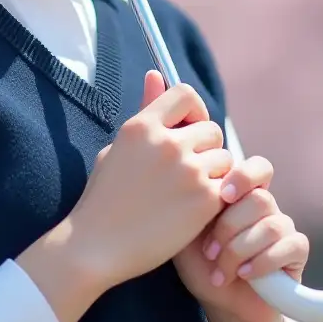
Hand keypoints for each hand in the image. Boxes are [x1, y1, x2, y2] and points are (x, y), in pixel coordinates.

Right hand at [66, 69, 233, 291]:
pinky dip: (216, 199)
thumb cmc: (102, 198)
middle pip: (211, 129)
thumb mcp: (117, 147)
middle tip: (189, 172)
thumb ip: (143, 112)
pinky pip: (226, 187)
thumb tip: (156, 74)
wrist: (95, 246)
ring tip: (189, 195)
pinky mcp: (204, 200)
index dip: (192, 111)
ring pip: (224, 158)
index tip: (187, 130)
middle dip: (205, 148)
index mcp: (142, 125)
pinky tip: (195, 213)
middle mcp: (167, 142)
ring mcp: (187, 170)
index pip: (185, 94)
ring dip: (213, 175)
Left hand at [173, 155, 308, 321]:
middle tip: (210, 252)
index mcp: (241, 194)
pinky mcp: (296, 252)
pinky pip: (290, 246)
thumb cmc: (201, 264)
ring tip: (221, 271)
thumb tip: (194, 179)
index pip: (258, 167)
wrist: (220, 303)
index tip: (223, 195)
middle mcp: (265, 206)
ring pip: (271, 225)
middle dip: (229, 228)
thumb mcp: (189, 232)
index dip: (244, 176)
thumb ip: (193, 204)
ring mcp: (283, 227)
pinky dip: (262, 263)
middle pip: (259, 199)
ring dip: (240, 251)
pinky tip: (244, 274)